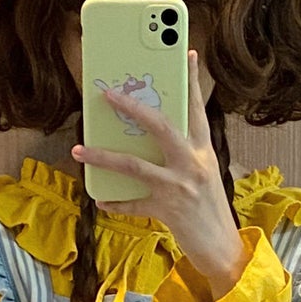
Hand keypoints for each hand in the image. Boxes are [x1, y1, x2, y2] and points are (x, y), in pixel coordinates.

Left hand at [71, 50, 248, 297]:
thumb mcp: (203, 174)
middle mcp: (193, 164)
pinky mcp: (166, 211)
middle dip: (132, 108)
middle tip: (107, 95)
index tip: (187, 54)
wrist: (221, 246)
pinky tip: (100, 200)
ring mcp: (179, 188)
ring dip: (103, 156)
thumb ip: (183, 154)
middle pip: (161, 127)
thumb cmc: (208, 208)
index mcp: (204, 151)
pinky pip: (132, 204)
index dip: (192, 81)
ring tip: (79, 148)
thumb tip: (150, 137)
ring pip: (134, 165)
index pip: (197, 109)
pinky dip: (115, 203)